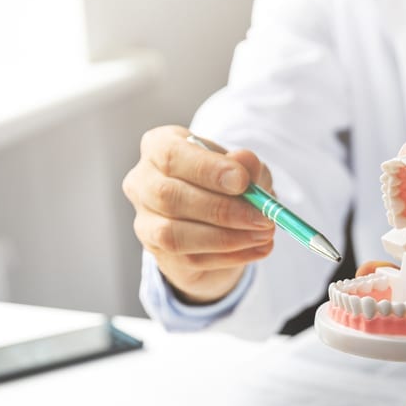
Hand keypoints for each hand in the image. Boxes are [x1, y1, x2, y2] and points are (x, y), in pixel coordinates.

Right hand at [122, 125, 276, 304]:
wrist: (216, 220)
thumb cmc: (226, 183)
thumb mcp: (243, 169)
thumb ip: (246, 165)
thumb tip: (246, 163)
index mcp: (158, 147)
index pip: (171, 155)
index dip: (207, 170)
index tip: (243, 181)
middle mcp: (142, 182)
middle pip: (169, 196)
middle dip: (222, 210)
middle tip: (262, 217)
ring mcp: (145, 220)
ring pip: (174, 234)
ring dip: (226, 238)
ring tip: (263, 234)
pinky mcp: (158, 251)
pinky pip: (190, 259)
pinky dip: (230, 256)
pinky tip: (258, 249)